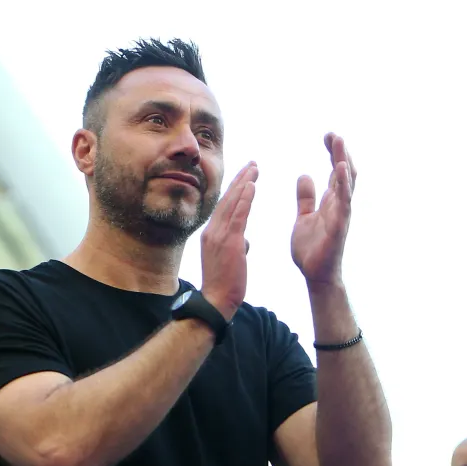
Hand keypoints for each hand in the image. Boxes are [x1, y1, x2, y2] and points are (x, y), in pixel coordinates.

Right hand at [200, 162, 257, 320]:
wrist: (216, 301)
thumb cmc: (224, 284)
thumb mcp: (228, 260)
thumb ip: (236, 246)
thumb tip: (244, 242)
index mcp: (211, 234)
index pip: (224, 206)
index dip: (235, 189)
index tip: (244, 176)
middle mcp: (213, 230)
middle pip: (228, 199)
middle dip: (240, 179)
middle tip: (252, 164)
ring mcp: (220, 235)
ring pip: (233, 202)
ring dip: (244, 183)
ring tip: (254, 168)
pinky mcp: (230, 241)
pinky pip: (238, 215)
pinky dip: (245, 198)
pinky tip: (252, 185)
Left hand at [291, 133, 355, 284]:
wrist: (315, 275)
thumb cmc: (312, 248)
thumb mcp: (304, 217)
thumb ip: (306, 197)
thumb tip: (305, 175)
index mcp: (331, 202)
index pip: (335, 171)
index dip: (333, 152)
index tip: (327, 135)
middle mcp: (340, 205)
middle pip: (344, 172)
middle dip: (340, 152)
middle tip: (333, 133)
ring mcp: (341, 215)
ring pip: (347, 183)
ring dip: (343, 161)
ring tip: (339, 142)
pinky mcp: (338, 226)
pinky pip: (343, 202)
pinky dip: (344, 185)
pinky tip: (340, 169)